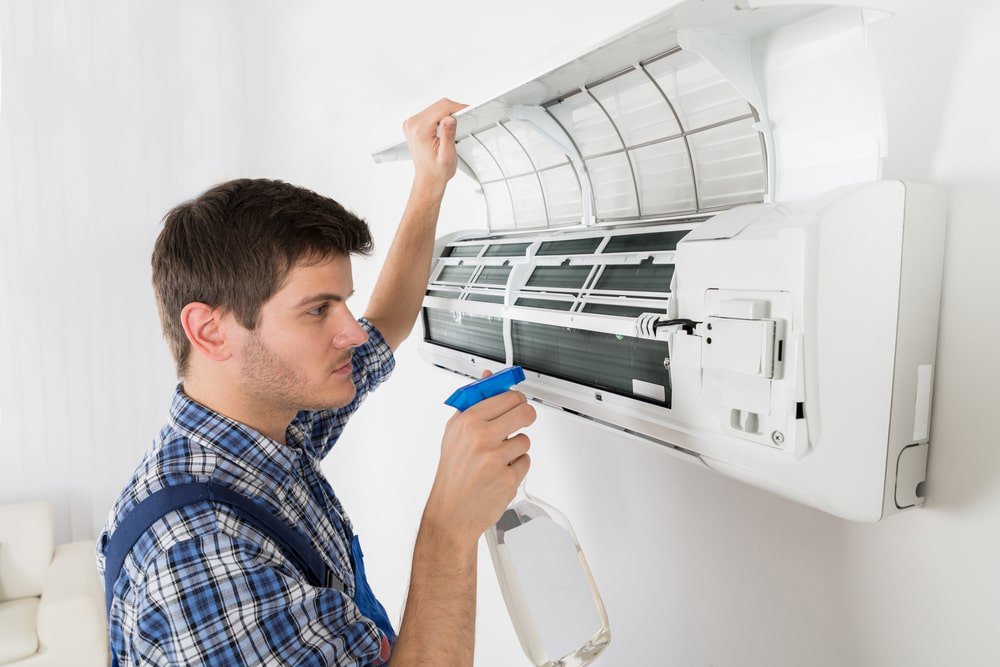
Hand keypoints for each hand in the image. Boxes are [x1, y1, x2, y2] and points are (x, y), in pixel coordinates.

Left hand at [402, 98, 467, 197]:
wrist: (428, 178)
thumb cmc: (437, 171)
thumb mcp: (447, 155)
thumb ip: (448, 135)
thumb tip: (450, 118)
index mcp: (420, 130)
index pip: (442, 108)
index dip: (458, 108)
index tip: (468, 111)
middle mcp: (412, 124)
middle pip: (438, 105)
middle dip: (453, 111)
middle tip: (463, 120)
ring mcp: (411, 123)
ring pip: (435, 107)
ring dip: (447, 114)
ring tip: (453, 128)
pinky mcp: (414, 124)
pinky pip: (430, 113)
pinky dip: (440, 117)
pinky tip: (444, 128)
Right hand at [424, 371, 535, 541]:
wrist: (451, 513)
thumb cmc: (453, 472)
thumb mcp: (454, 432)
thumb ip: (473, 403)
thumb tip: (488, 378)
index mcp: (467, 422)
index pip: (506, 396)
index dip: (516, 399)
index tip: (516, 402)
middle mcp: (480, 438)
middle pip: (524, 412)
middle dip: (526, 416)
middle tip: (519, 422)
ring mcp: (495, 459)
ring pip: (525, 440)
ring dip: (516, 448)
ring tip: (498, 458)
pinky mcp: (509, 478)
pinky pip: (525, 461)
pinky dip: (517, 467)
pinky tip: (499, 473)